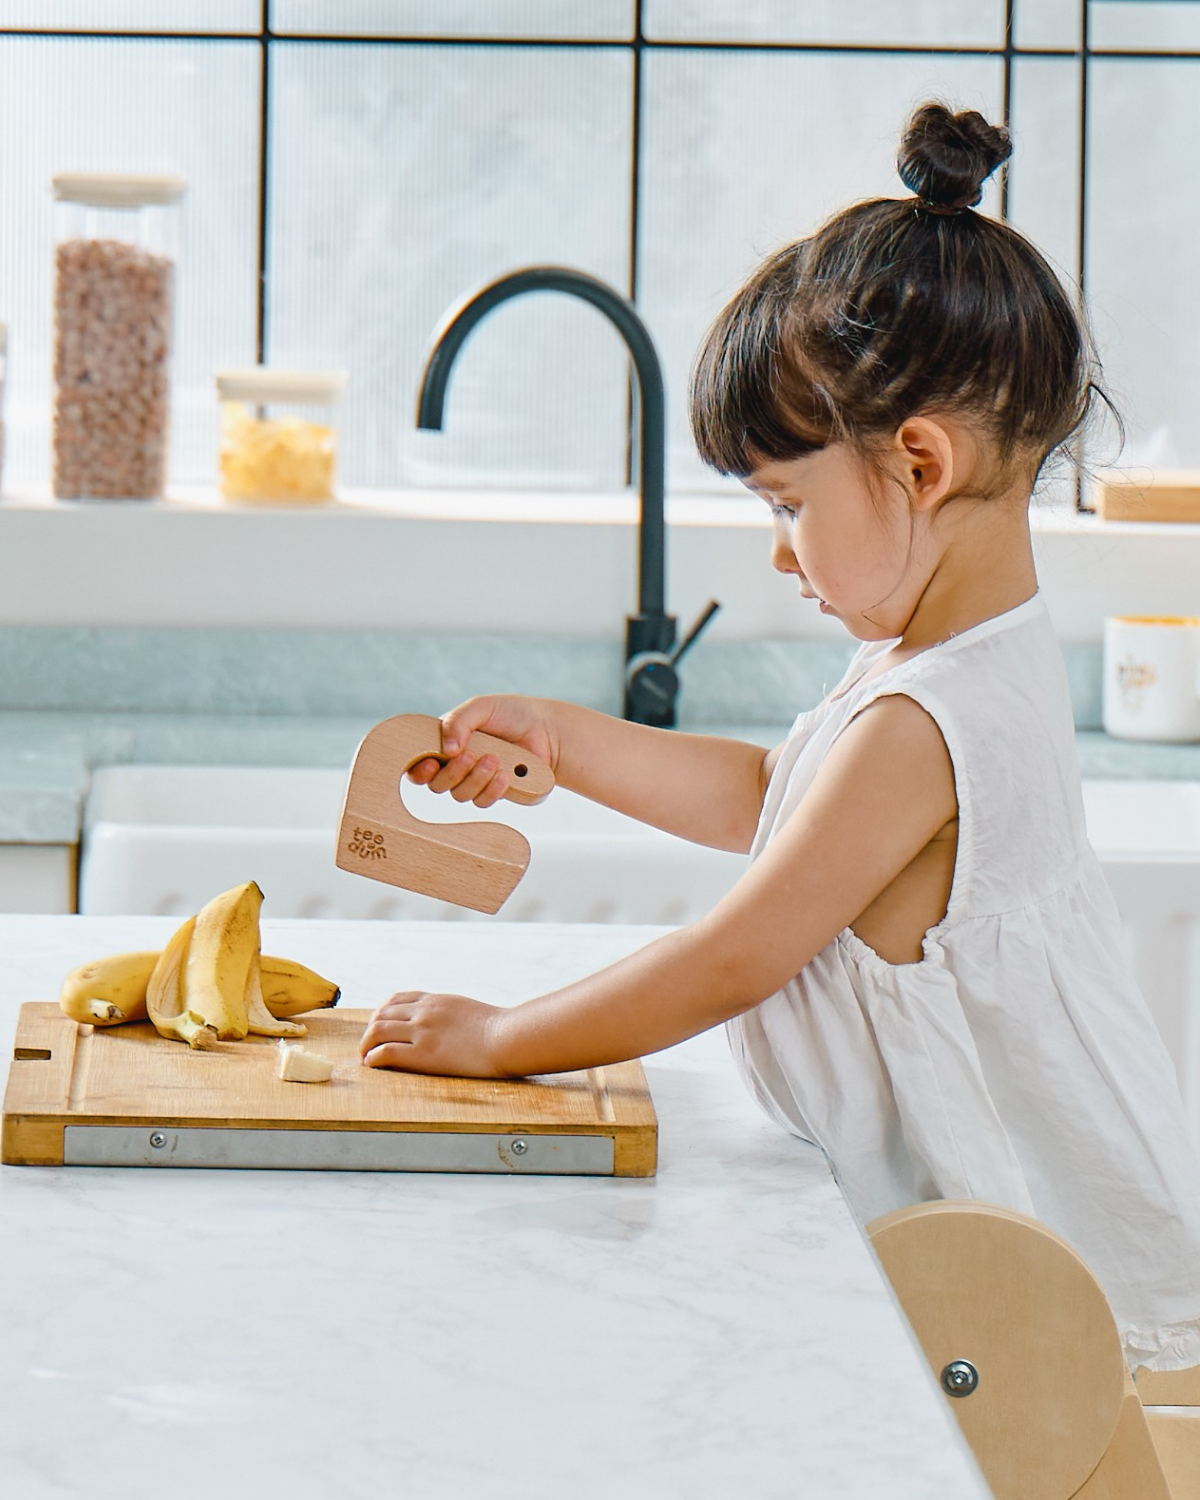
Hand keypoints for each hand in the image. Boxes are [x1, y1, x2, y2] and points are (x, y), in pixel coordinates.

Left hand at [359, 991, 510, 1076]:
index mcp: (436, 1000)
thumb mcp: (468, 1011)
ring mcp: (423, 1031)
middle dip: (369, 1030)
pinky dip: (373, 1059)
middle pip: (380, 1013)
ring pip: (377, 1031)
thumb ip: (449, 1014)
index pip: (395, 999)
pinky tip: (373, 1066)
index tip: (379, 1027)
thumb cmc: (499, 1029)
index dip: (381, 1013)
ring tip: (366, 1058)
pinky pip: (386, 1052)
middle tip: (368, 1046)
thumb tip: (447, 1026)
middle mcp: (424, 1011)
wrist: (509, 1037)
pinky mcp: (424, 1053)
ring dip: (366, 1045)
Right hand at [405, 695, 558, 809]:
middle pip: (437, 785)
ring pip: (460, 795)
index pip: (420, 764)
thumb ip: (458, 721)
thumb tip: (446, 749)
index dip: (418, 770)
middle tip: (471, 755)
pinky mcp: (495, 793)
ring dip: (475, 778)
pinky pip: (483, 801)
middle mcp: (456, 765)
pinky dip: (492, 790)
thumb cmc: (511, 713)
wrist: (546, 729)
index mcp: (445, 744)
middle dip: (452, 772)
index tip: (429, 764)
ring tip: (495, 759)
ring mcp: (475, 781)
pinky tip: (505, 775)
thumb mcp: (481, 708)